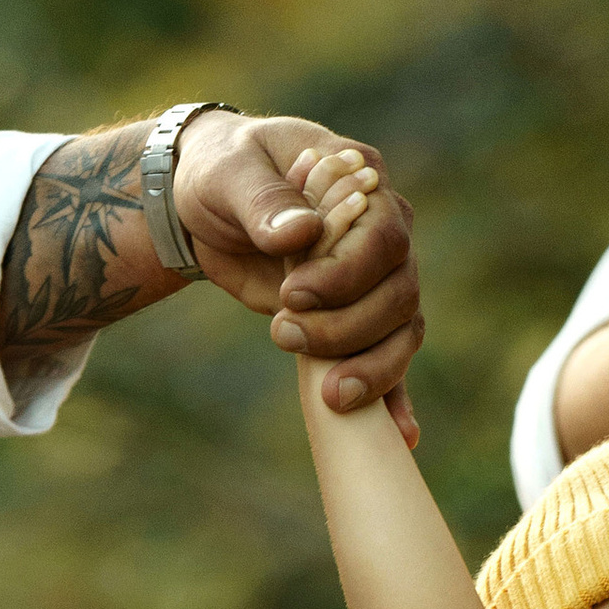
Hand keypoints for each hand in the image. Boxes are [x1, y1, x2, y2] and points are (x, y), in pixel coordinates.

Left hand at [174, 110, 421, 439]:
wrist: (206, 206)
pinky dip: (394, 397)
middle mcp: (385, 229)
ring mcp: (379, 278)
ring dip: (371, 368)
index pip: (383, 235)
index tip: (292, 295)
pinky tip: (401, 435)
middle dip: (348, 327)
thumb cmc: (219, 174)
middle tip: (283, 335)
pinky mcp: (362, 318)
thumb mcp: (227, 173)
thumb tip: (300, 232)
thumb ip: (263, 200)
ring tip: (326, 397)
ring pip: (402, 330)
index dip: (346, 274)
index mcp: (362, 178)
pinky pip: (391, 360)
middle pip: (400, 290)